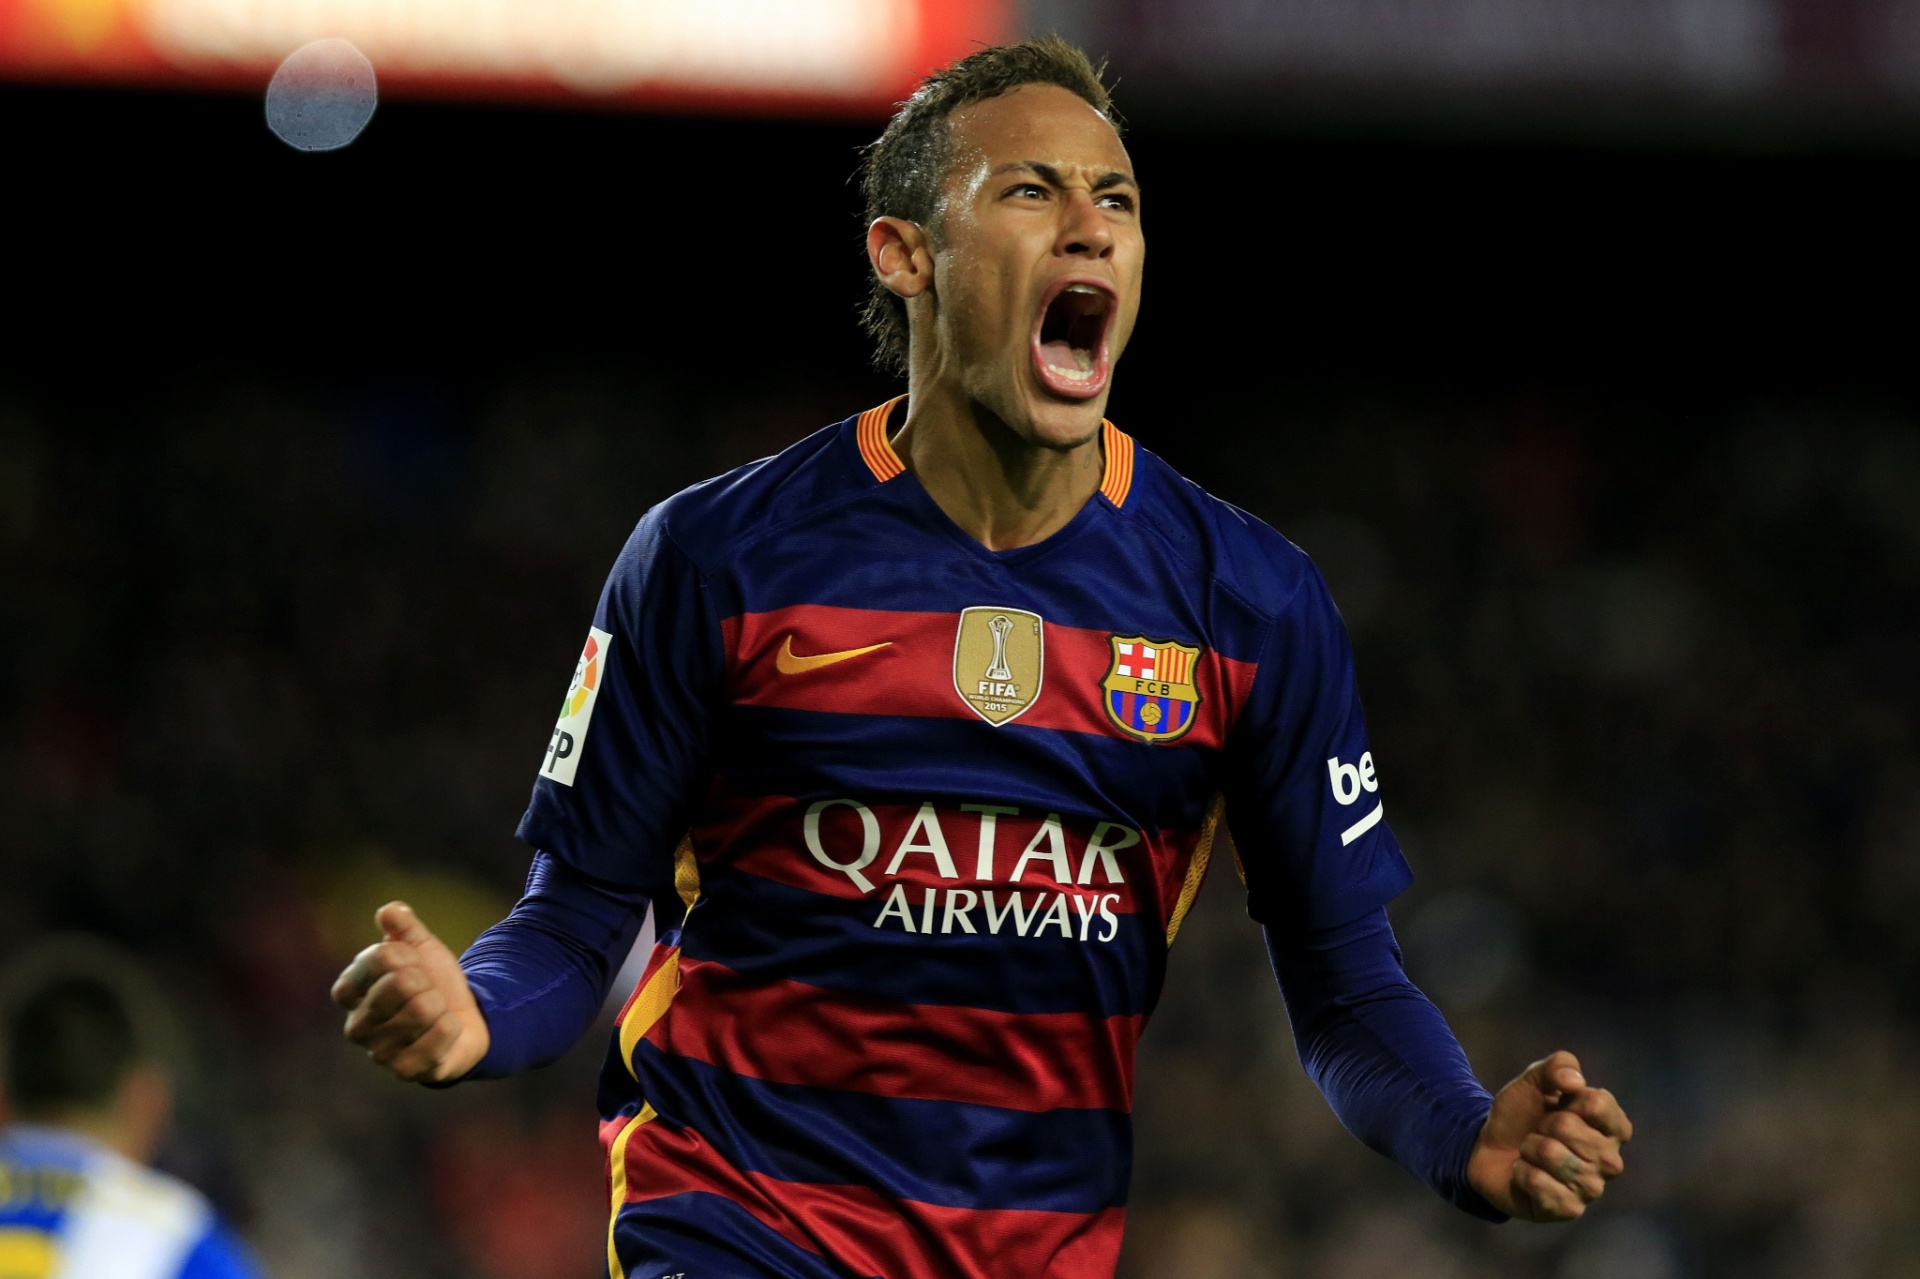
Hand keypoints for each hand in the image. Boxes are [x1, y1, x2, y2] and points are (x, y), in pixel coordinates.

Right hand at [330, 901, 489, 1083]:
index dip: (406, 955)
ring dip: (441, 1005)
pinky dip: (450, 1028)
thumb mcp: (421, 947)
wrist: (466, 1017)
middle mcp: (356, 1025)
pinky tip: (447, 1029)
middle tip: (430, 989)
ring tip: (438, 1010)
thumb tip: (390, 911)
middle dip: (427, 980)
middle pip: (399, 984)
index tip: (414, 961)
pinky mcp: (405, 1071)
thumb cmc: (433, 981)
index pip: (376, 958)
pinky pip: (435, 1040)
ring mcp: (379, 1052)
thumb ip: (403, 927)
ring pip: (421, 1010)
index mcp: (350, 992)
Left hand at [1467, 1050, 1630, 1221]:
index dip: (1567, 1098)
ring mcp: (1592, 1188)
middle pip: (1570, 1127)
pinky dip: (1521, 1172)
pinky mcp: (1569, 1209)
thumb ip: (1557, 1067)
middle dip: (1542, 1124)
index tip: (1559, 1104)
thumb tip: (1575, 1082)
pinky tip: (1524, 1173)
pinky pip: (1538, 1182)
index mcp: (1612, 1127)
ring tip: (1531, 1152)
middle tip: (1539, 1131)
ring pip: (1552, 1154)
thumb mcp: (1534, 1080)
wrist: (1487, 1149)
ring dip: (1529, 1148)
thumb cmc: (1521, 1115)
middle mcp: (1610, 1160)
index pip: (1599, 1103)